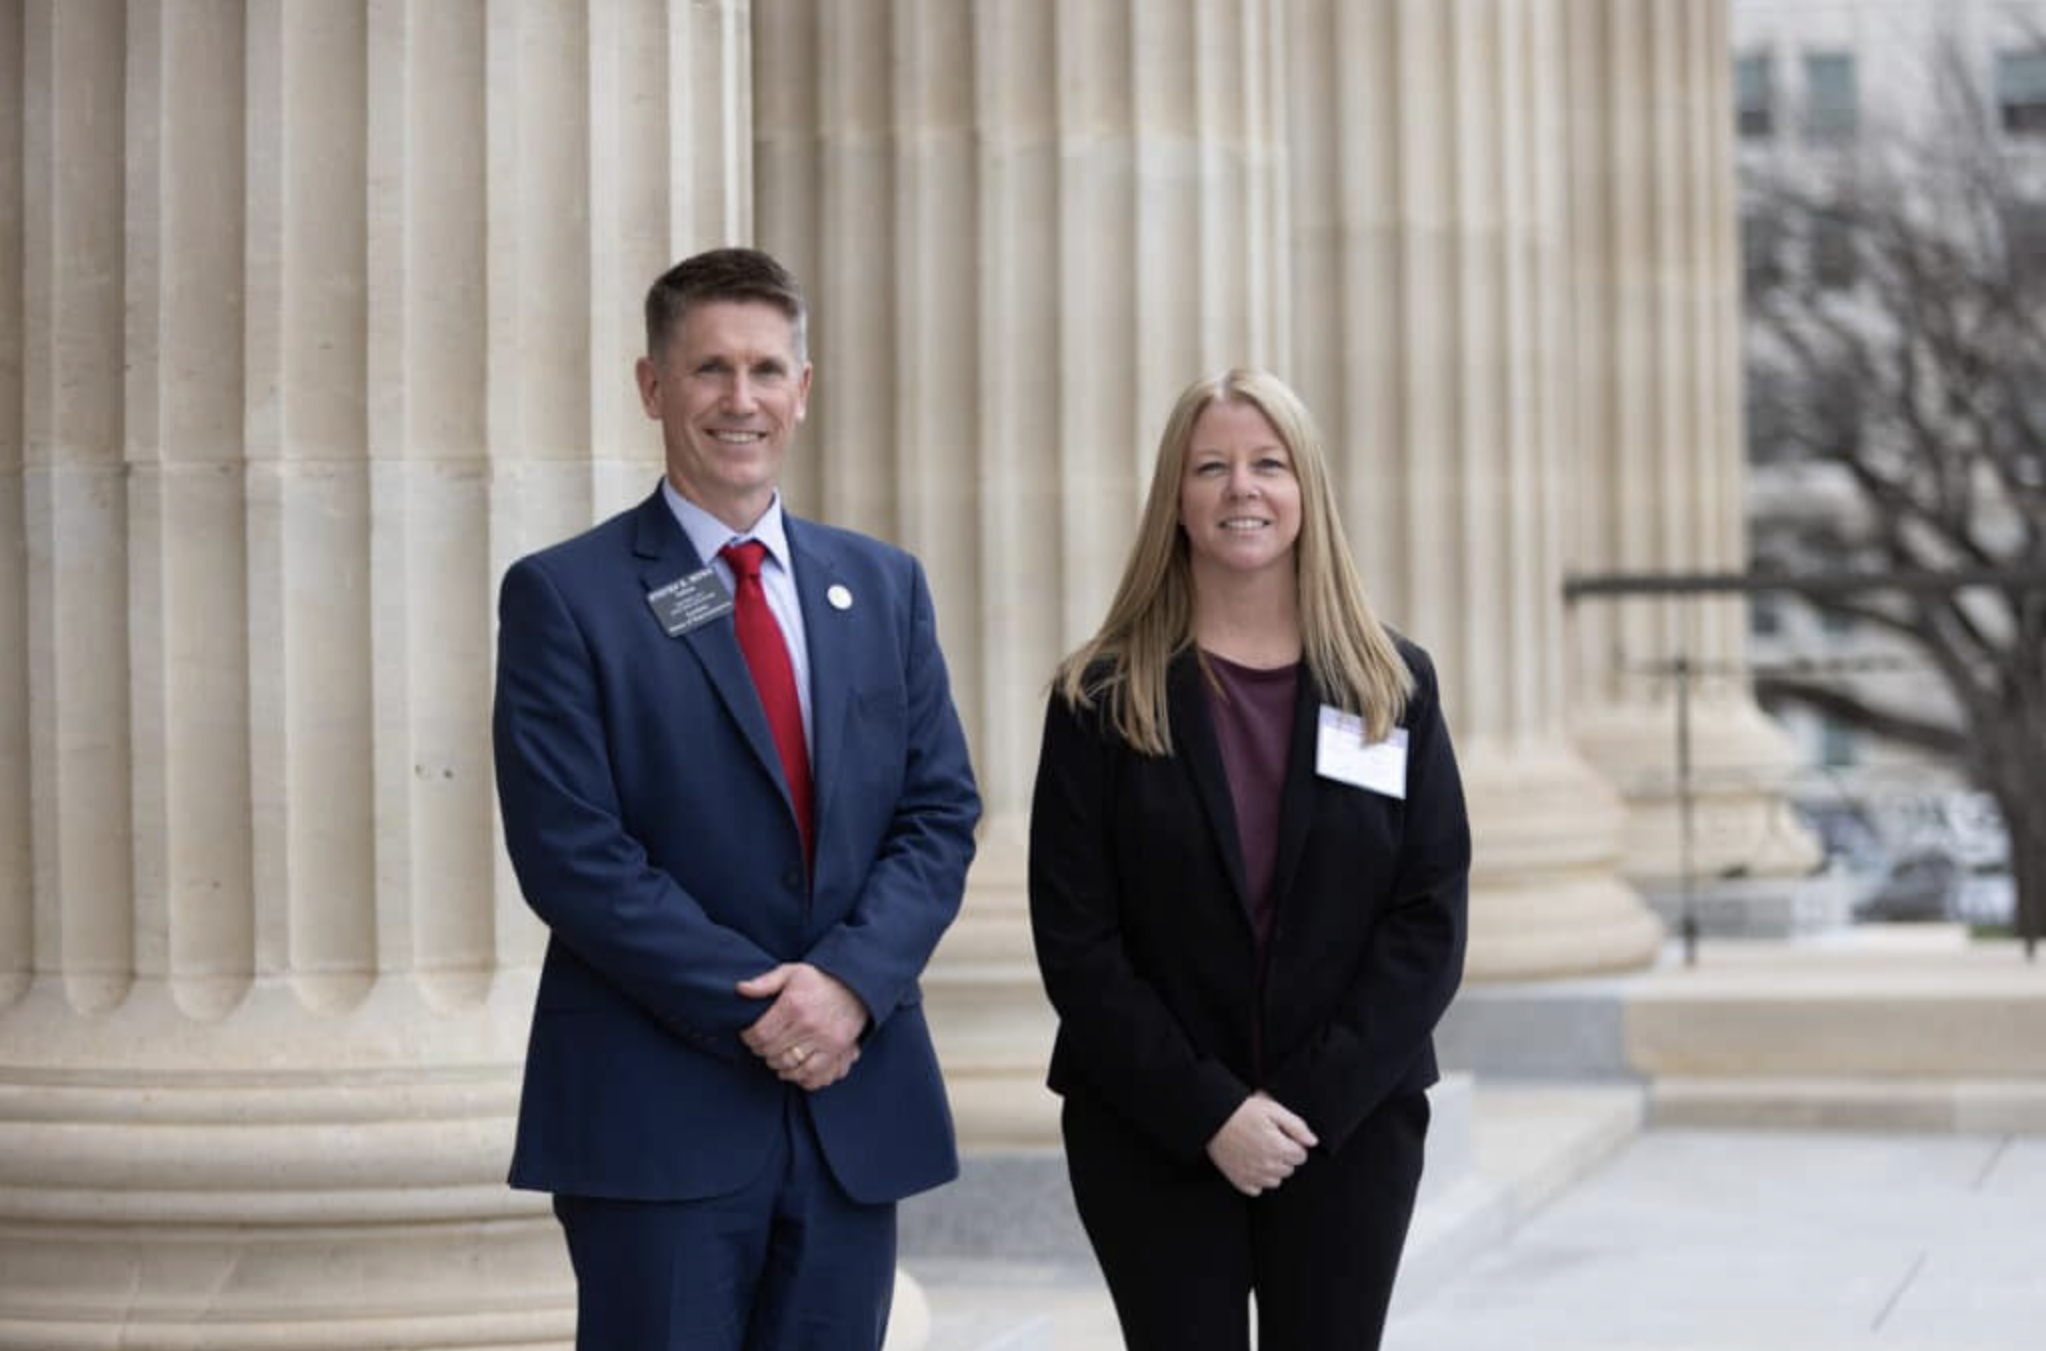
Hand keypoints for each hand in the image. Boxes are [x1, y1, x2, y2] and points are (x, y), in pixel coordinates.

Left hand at [738, 963, 870, 1091]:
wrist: (855, 987)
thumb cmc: (819, 980)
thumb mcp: (791, 972)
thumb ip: (765, 982)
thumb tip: (740, 989)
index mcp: (793, 1005)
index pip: (760, 1034)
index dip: (749, 1038)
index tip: (749, 1035)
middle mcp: (808, 1024)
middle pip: (771, 1051)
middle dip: (760, 1050)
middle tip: (761, 1045)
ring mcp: (823, 1039)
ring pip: (788, 1065)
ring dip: (776, 1064)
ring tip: (774, 1055)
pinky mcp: (835, 1050)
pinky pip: (811, 1073)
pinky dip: (797, 1076)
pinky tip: (791, 1068)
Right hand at [1205, 1092, 1318, 1196]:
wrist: (1212, 1118)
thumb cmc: (1243, 1111)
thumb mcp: (1273, 1109)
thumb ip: (1297, 1126)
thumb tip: (1313, 1142)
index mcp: (1278, 1148)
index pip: (1301, 1156)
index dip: (1294, 1144)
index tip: (1281, 1135)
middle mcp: (1267, 1166)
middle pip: (1289, 1169)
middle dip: (1284, 1156)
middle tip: (1268, 1140)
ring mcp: (1253, 1176)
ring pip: (1275, 1181)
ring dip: (1272, 1169)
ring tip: (1259, 1150)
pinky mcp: (1239, 1181)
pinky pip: (1258, 1189)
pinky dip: (1257, 1179)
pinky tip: (1250, 1163)